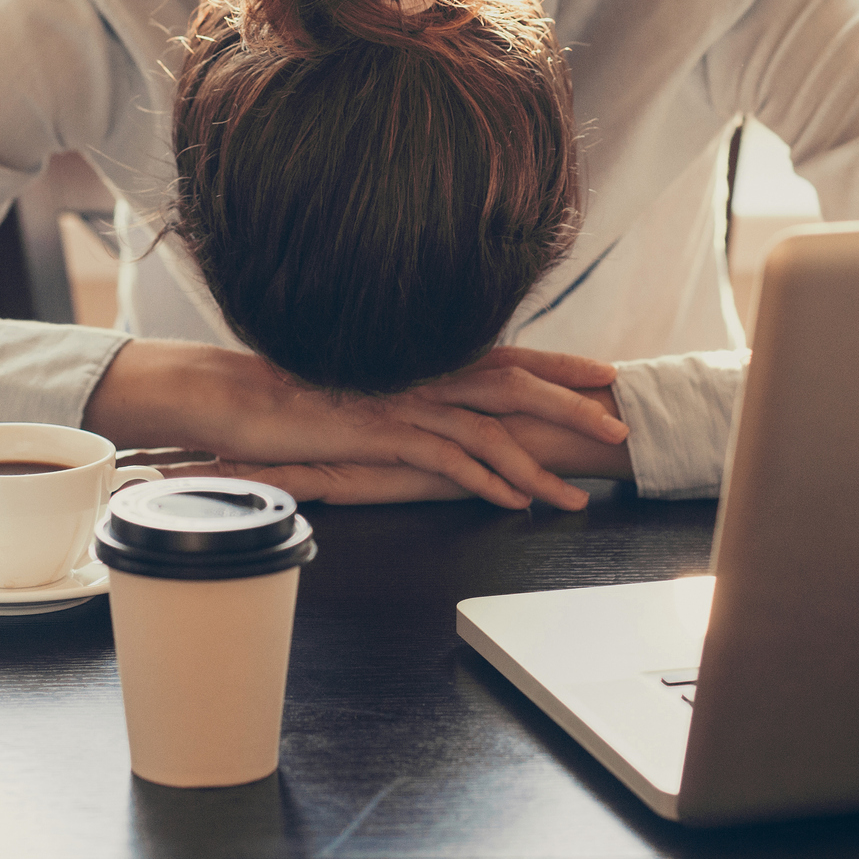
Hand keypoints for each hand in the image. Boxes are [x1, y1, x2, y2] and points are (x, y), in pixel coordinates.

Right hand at [196, 385, 633, 507]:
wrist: (239, 396)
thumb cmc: (300, 395)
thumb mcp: (369, 388)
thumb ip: (411, 393)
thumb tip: (447, 409)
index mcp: (426, 359)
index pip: (507, 354)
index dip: (559, 362)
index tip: (604, 373)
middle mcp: (424, 373)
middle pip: (516, 383)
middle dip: (573, 406)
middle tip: (618, 427)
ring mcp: (406, 402)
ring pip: (492, 430)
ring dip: (540, 465)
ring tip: (577, 495)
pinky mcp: (383, 433)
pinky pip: (449, 459)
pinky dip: (488, 482)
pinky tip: (515, 503)